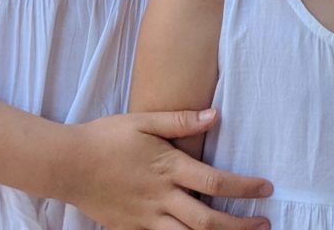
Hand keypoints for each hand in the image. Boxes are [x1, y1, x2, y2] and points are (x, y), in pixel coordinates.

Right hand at [65, 109, 271, 229]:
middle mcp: (161, 197)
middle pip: (208, 221)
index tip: (266, 188)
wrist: (67, 164)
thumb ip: (181, 119)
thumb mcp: (145, 120)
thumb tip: (215, 115)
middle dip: (241, 226)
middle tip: (265, 224)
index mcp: (168, 167)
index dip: (244, 188)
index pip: (215, 183)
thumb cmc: (107, 136)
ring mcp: (146, 219)